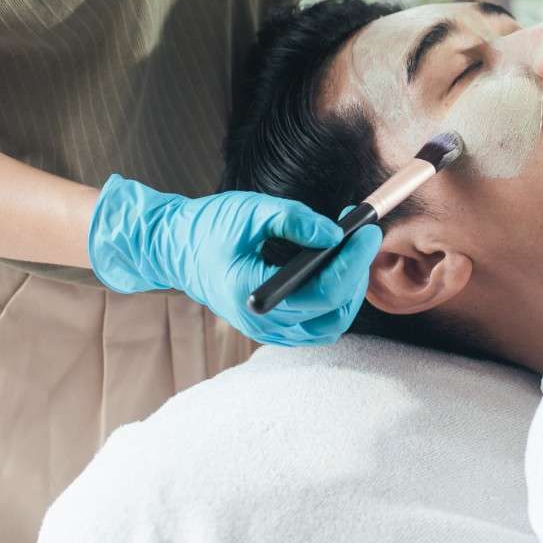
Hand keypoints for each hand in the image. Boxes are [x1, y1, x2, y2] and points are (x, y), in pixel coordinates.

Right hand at [87, 176, 380, 345]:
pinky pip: (317, 324)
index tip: (367, 231)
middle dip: (356, 272)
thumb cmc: (207, 228)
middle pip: (333, 312)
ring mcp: (267, 330)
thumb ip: (295, 220)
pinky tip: (335, 267)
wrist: (175, 249)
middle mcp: (262, 323)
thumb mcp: (250, 211)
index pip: (322, 292)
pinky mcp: (273, 328)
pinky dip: (335, 299)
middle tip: (363, 235)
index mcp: (253, 295)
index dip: (353, 262)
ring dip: (349, 290)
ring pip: (330, 324)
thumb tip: (335, 234)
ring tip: (351, 251)